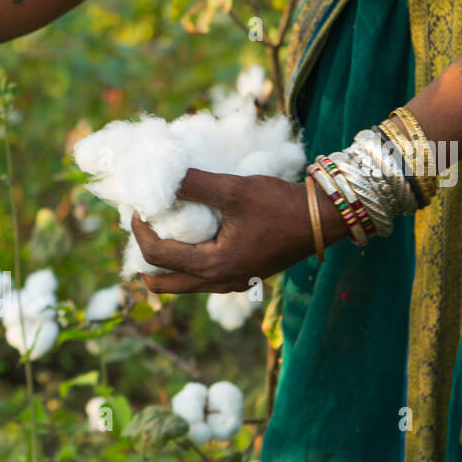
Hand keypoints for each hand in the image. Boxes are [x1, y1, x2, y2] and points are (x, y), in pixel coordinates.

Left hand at [132, 168, 338, 293]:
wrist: (324, 219)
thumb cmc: (281, 204)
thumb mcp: (235, 189)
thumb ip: (194, 183)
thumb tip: (159, 176)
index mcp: (213, 266)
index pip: (158, 255)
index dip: (140, 230)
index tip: (137, 207)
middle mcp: (219, 282)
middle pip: (164, 283)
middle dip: (145, 258)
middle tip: (141, 230)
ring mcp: (232, 283)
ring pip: (183, 285)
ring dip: (166, 264)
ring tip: (159, 233)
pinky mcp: (243, 277)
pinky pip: (203, 279)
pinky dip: (188, 264)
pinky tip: (190, 239)